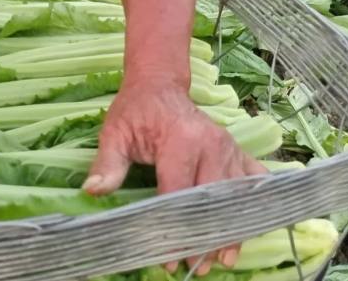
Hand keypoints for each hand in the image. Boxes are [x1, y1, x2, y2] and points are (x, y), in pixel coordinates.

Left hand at [82, 75, 265, 274]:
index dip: (175, 230)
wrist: (160, 85)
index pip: (179, 195)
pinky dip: (252, 204)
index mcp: (181, 141)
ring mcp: (228, 147)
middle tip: (199, 267)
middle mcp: (212, 144)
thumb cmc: (135, 110)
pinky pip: (253, 180)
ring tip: (224, 258)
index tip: (170, 260)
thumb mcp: (115, 133)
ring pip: (236, 196)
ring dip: (231, 228)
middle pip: (212, 201)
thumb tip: (94, 191)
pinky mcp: (236, 150)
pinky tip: (248, 226)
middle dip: (206, 237)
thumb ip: (107, 164)